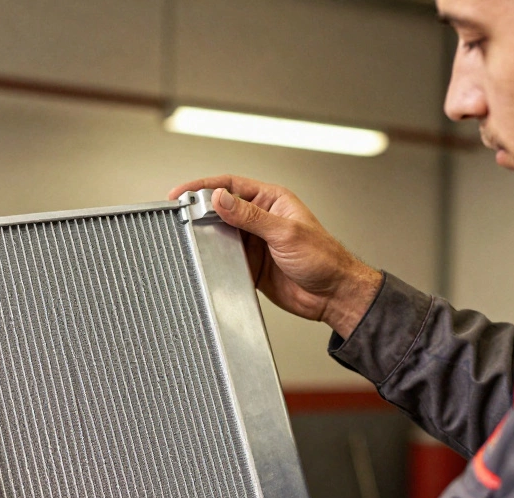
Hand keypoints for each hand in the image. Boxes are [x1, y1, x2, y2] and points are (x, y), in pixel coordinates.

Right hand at [169, 175, 381, 338]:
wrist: (333, 295)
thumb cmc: (324, 258)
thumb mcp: (285, 232)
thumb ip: (250, 216)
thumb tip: (221, 199)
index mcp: (272, 201)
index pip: (232, 186)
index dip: (205, 187)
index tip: (183, 192)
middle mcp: (261, 219)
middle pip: (222, 209)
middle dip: (200, 211)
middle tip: (179, 215)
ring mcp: (254, 242)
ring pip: (220, 234)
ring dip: (206, 236)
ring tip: (189, 237)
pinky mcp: (250, 264)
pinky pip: (225, 258)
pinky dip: (214, 259)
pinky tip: (206, 259)